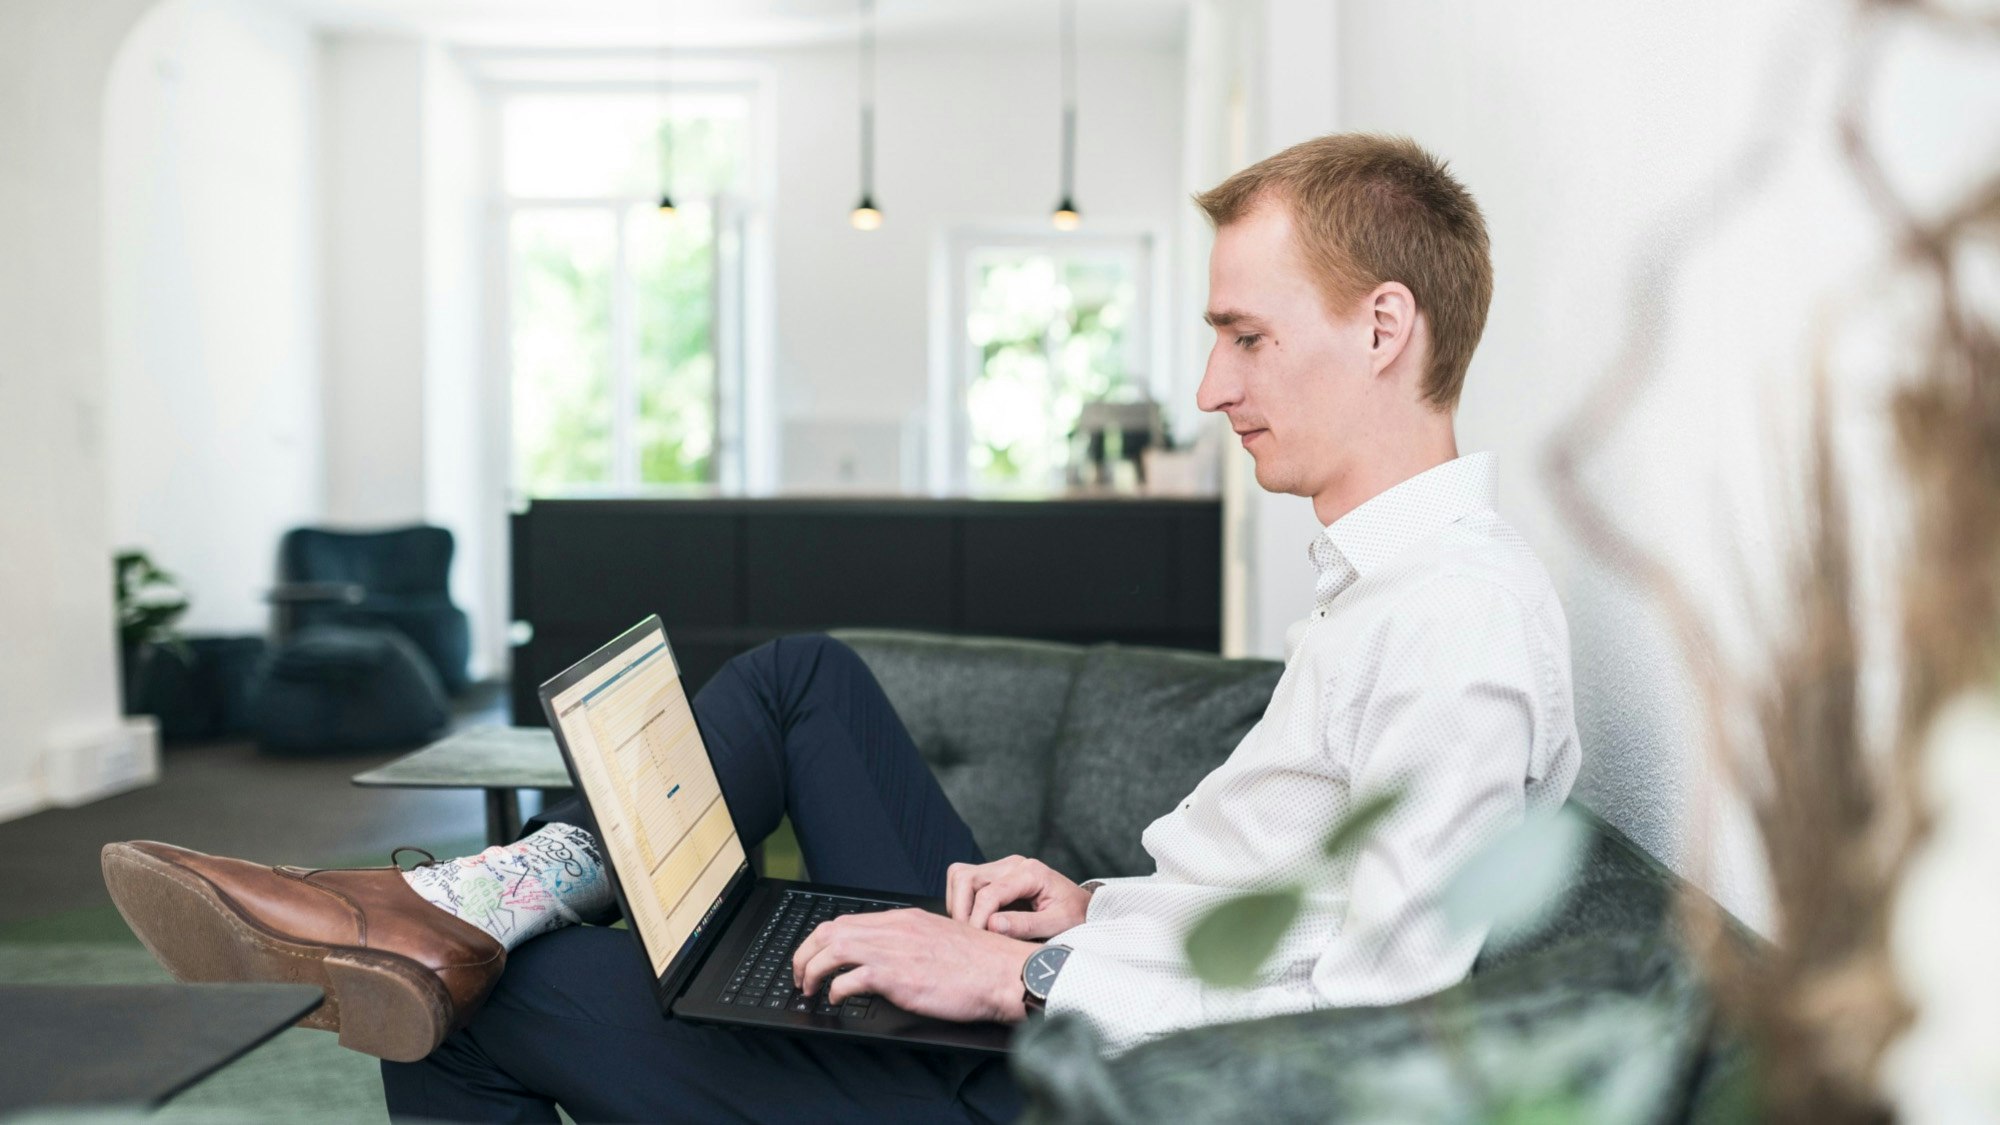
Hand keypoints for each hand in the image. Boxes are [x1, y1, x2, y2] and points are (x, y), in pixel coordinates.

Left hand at [793, 908, 1037, 1022]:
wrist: (1002, 972)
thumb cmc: (980, 963)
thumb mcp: (939, 939)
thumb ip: (910, 942)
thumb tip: (888, 957)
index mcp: (905, 918)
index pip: (847, 921)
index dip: (821, 940)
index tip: (814, 957)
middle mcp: (895, 929)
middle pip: (830, 930)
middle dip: (805, 952)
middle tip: (799, 974)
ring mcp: (894, 951)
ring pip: (831, 949)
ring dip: (811, 970)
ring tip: (809, 989)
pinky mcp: (897, 977)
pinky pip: (849, 979)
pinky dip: (835, 990)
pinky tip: (837, 1000)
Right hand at [946, 855, 1091, 938]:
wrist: (1083, 907)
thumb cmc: (1074, 916)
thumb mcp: (1058, 924)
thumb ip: (1026, 924)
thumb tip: (991, 925)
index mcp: (1030, 872)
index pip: (990, 893)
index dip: (978, 920)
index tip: (978, 943)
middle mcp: (1012, 864)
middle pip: (966, 877)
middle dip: (961, 910)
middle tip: (970, 937)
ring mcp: (1001, 867)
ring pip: (960, 876)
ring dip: (958, 904)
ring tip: (972, 930)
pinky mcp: (994, 876)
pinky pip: (964, 882)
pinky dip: (962, 902)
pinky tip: (976, 922)